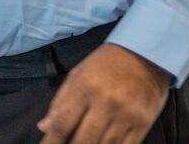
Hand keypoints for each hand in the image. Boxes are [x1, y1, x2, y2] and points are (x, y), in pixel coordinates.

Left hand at [37, 43, 169, 143]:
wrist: (145, 53)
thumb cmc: (106, 63)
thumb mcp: (78, 74)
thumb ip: (60, 102)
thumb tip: (44, 127)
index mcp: (86, 87)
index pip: (63, 123)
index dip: (51, 141)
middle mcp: (106, 102)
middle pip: (83, 140)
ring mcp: (126, 114)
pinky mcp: (143, 122)